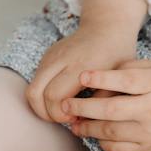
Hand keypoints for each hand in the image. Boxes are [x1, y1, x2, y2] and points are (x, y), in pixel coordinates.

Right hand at [24, 26, 138, 123]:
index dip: (60, 115)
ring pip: (31, 89)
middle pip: (35, 94)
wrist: (106, 26)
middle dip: (46, 114)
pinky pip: (36, 82)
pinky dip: (43, 96)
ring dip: (43, 106)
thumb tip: (86, 124)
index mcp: (80, 65)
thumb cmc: (117, 54)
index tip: (76, 119)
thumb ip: (104, 102)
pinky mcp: (46, 56)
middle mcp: (60, 59)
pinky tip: (63, 99)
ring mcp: (50, 56)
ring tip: (64, 111)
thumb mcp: (119, 79)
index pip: (54, 96)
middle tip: (66, 119)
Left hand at [61, 59, 150, 150]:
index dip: (100, 78)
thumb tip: (103, 74)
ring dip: (87, 129)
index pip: (124, 79)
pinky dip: (104, 144)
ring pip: (111, 132)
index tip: (81, 76)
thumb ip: (134, 67)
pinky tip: (95, 137)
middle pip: (110, 110)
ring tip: (73, 124)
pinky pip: (120, 150)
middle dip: (82, 108)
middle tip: (64, 106)